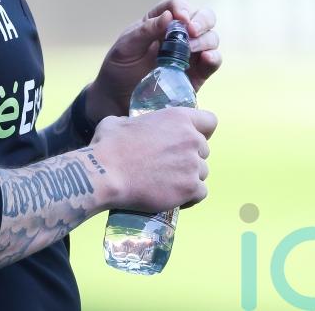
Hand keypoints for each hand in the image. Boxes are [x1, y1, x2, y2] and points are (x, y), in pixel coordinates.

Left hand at [86, 0, 221, 122]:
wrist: (118, 100)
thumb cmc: (119, 69)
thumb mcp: (126, 48)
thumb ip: (146, 31)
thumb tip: (169, 15)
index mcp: (159, 22)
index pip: (177, 5)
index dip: (182, 8)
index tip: (179, 19)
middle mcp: (178, 34)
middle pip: (202, 16)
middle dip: (202, 20)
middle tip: (192, 30)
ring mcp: (190, 53)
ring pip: (211, 37)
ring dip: (205, 39)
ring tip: (190, 49)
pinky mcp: (197, 74)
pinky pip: (213, 62)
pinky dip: (214, 57)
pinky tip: (206, 58)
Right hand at [92, 107, 216, 211]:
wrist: (105, 175)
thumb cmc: (108, 146)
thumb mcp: (119, 122)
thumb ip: (134, 123)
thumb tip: (130, 128)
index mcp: (177, 117)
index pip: (209, 121)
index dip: (201, 131)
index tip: (189, 140)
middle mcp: (190, 139)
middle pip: (204, 150)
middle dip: (190, 157)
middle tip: (169, 165)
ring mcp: (192, 164)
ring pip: (202, 172)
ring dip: (189, 177)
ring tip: (167, 183)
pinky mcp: (189, 188)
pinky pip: (201, 193)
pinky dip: (190, 197)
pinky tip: (174, 197)